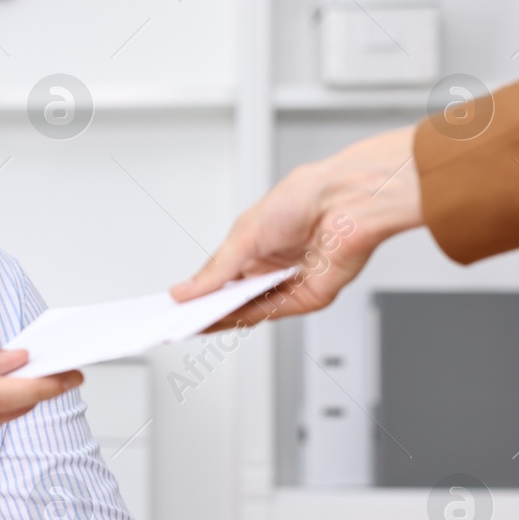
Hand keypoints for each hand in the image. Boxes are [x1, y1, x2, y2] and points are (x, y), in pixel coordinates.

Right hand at [169, 126, 423, 328]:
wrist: (345, 197)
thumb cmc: (305, 197)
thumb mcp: (243, 235)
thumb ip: (214, 270)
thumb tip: (185, 290)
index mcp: (260, 249)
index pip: (223, 280)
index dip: (199, 293)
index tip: (173, 304)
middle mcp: (276, 269)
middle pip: (234, 300)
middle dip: (204, 310)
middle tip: (174, 320)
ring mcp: (293, 285)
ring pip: (250, 311)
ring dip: (218, 318)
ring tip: (186, 322)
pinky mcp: (310, 297)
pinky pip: (271, 313)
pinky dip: (241, 319)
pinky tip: (217, 319)